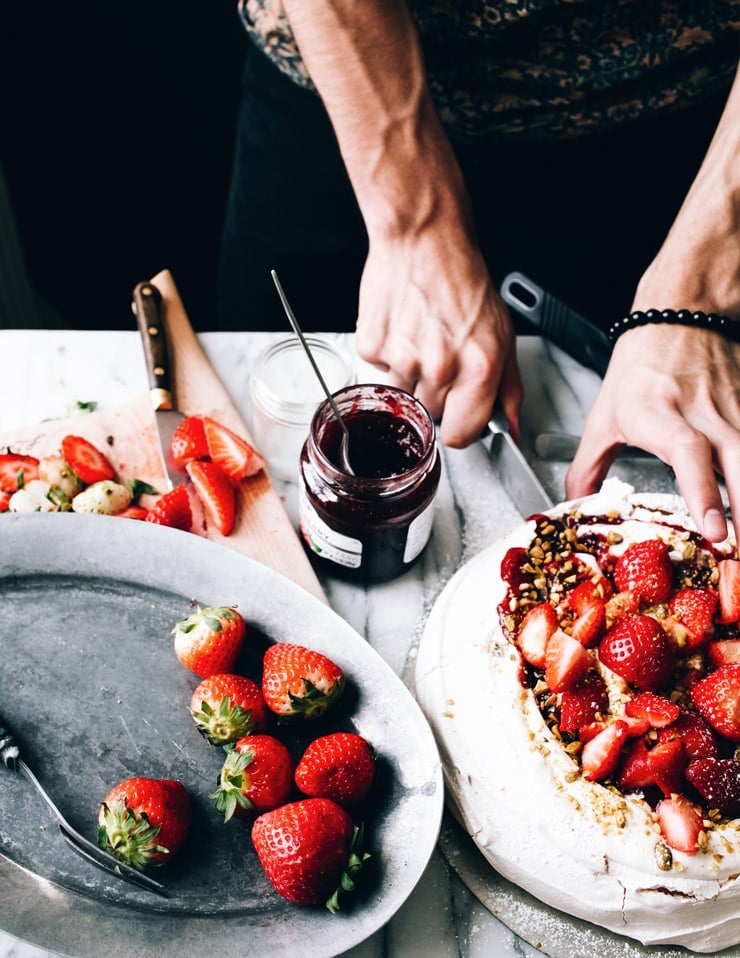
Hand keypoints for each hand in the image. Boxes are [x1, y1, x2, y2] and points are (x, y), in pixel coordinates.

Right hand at [354, 232, 522, 447]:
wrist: (424, 240)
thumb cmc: (464, 281)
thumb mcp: (503, 335)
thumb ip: (509, 388)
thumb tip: (510, 427)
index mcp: (479, 369)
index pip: (459, 436)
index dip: (457, 426)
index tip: (456, 415)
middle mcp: (441, 368)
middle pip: (429, 415)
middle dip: (435, 394)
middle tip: (441, 355)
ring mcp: (403, 359)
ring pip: (403, 394)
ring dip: (411, 373)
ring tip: (422, 336)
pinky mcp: (372, 347)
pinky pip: (380, 370)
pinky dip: (389, 354)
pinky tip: (402, 327)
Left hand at [566, 323, 739, 541]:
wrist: (680, 314)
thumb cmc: (640, 367)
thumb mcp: (603, 417)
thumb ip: (587, 467)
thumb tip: (575, 507)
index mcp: (657, 413)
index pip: (686, 451)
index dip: (702, 491)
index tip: (713, 528)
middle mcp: (700, 412)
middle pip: (736, 459)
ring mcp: (731, 410)